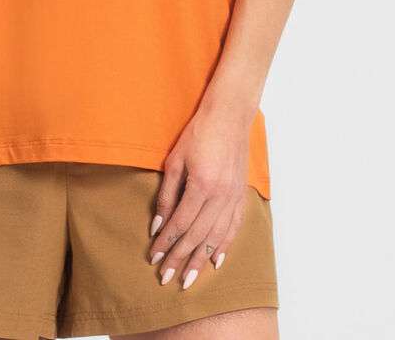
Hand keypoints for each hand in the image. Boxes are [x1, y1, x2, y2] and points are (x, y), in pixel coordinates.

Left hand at [147, 100, 252, 289]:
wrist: (229, 116)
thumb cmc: (198, 133)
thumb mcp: (175, 160)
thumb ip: (166, 194)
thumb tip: (157, 225)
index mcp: (201, 185)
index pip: (180, 223)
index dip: (165, 243)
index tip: (153, 258)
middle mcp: (220, 195)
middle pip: (197, 236)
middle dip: (180, 259)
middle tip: (166, 278)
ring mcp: (233, 197)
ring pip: (216, 237)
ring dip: (201, 260)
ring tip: (188, 279)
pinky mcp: (241, 195)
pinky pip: (233, 227)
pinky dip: (223, 246)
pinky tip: (215, 261)